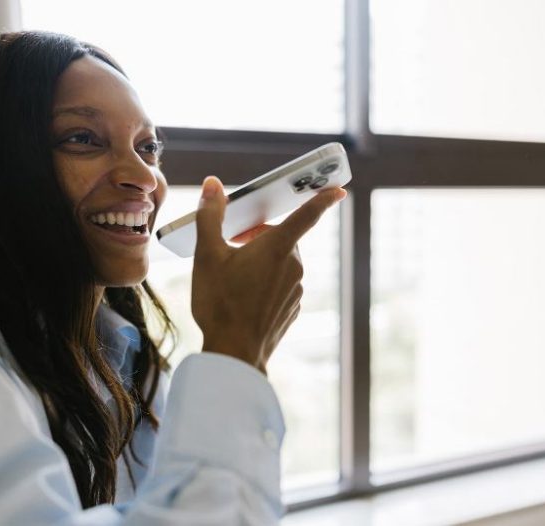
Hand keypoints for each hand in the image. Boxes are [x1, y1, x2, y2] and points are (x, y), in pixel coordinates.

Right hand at [191, 175, 345, 373]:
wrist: (234, 354)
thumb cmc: (220, 303)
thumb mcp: (206, 255)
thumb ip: (210, 216)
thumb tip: (212, 185)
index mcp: (278, 247)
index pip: (308, 214)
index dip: (323, 198)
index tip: (338, 190)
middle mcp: (294, 267)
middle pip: (282, 239)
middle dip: (260, 237)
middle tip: (232, 246)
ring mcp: (296, 291)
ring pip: (281, 264)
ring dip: (262, 262)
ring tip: (233, 277)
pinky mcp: (292, 310)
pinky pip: (281, 287)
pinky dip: (266, 285)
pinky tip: (244, 298)